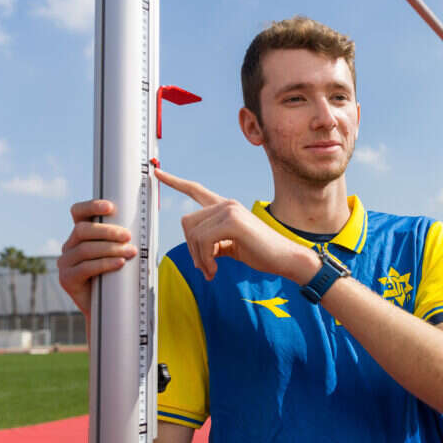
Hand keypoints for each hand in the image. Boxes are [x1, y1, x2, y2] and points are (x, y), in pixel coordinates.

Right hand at [56, 199, 137, 315]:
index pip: (78, 212)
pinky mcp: (67, 279)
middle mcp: (69, 246)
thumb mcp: (120, 252)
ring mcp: (65, 263)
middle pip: (82, 230)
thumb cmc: (117, 276)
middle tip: (128, 236)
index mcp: (80, 235)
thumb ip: (124, 238)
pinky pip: (85, 268)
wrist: (108, 308)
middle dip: (107, 231)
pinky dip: (105, 264)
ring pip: (86, 249)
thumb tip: (146, 220)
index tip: (111, 207)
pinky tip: (120, 263)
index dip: (92, 206)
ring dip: (111, 249)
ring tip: (130, 252)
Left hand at [155, 168, 318, 282]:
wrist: (286, 258)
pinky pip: (203, 241)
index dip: (175, 182)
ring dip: (199, 258)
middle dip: (191, 249)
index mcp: (225, 207)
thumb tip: (197, 254)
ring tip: (212, 269)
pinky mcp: (233, 221)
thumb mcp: (231, 247)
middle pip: (187, 222)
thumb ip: (213, 243)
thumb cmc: (261, 253)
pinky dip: (205, 259)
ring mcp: (229, 210)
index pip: (196, 190)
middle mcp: (226, 204)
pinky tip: (216, 268)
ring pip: (193, 234)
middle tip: (205, 267)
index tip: (157, 173)